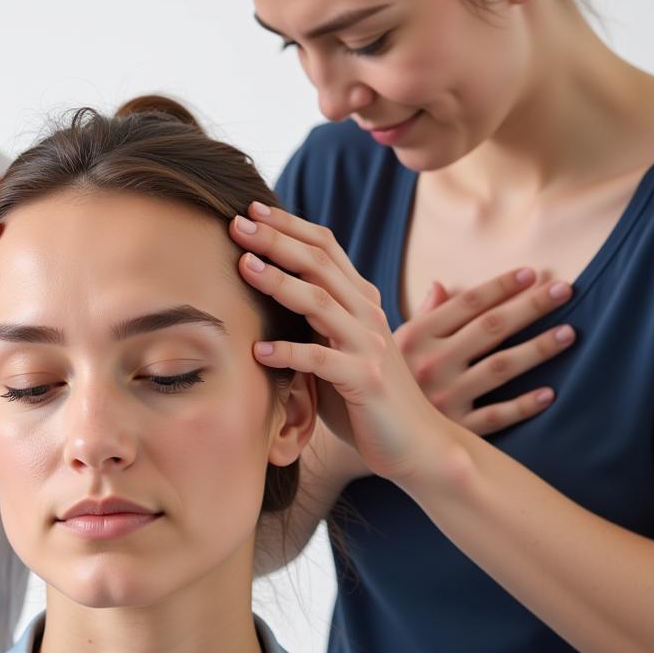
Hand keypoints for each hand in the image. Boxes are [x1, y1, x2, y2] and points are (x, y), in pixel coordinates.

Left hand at [229, 204, 558, 485]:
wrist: (416, 443)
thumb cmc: (366, 397)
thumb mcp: (338, 348)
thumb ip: (315, 320)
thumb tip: (268, 292)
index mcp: (360, 300)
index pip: (325, 248)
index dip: (289, 225)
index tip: (251, 209)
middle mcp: (366, 314)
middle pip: (319, 264)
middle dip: (277, 240)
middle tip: (237, 223)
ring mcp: (368, 345)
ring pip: (320, 302)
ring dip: (279, 282)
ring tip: (244, 267)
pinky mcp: (366, 380)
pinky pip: (322, 361)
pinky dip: (290, 353)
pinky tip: (259, 350)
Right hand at [397, 271, 574, 434]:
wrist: (362, 434)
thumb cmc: (382, 381)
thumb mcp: (392, 345)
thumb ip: (421, 317)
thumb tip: (441, 285)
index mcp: (415, 337)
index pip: (467, 304)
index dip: (501, 286)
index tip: (532, 273)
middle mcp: (431, 363)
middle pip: (490, 328)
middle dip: (530, 306)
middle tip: (565, 290)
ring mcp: (444, 396)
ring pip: (500, 368)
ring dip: (537, 349)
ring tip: (569, 333)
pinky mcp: (455, 428)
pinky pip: (496, 416)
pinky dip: (523, 405)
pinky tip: (549, 394)